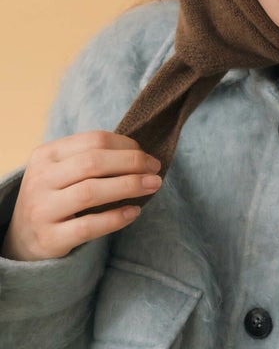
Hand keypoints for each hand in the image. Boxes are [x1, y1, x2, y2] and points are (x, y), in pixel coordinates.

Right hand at [1, 131, 161, 260]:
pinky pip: (88, 227)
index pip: (94, 141)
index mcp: (46, 154)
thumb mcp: (62, 170)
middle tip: (155, 169)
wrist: (22, 240)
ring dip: (129, 186)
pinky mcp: (49, 239)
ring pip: (90, 192)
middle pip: (93, 163)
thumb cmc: (55, 196)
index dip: (127, 145)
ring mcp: (41, 210)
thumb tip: (142, 153)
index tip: (148, 155)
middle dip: (132, 163)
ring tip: (153, 186)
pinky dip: (115, 218)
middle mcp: (40, 179)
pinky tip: (134, 212)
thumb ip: (93, 158)